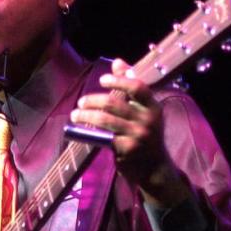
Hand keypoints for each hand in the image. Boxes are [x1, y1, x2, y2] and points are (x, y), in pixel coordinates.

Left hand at [70, 58, 189, 207]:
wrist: (155, 168)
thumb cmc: (147, 135)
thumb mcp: (145, 112)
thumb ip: (131, 87)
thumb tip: (118, 62)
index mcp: (152, 107)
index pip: (137, 87)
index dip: (118, 80)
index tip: (102, 80)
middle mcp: (147, 120)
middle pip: (114, 103)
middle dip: (93, 100)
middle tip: (81, 101)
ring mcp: (137, 135)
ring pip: (105, 119)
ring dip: (85, 115)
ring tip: (75, 115)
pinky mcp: (127, 149)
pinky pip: (103, 136)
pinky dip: (89, 132)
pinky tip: (80, 131)